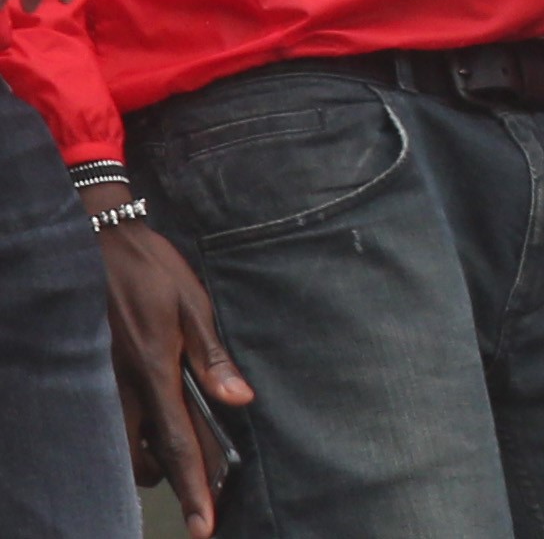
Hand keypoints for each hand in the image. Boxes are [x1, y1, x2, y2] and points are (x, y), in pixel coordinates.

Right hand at [96, 208, 247, 533]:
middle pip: (146, 458)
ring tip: (180, 445)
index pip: (181, 444)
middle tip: (202, 478)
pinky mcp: (93, 375)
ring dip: (151, 455)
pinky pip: (112, 421)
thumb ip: (214, 357)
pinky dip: (133, 433)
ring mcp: (103, 384)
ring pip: (124, 445)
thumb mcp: (193, 304)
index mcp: (157, 372)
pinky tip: (152, 421)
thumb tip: (241, 400)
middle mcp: (125, 388)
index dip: (195, 487)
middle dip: (172, 475)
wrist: (96, 242)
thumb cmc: (151, 271)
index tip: (207, 525)